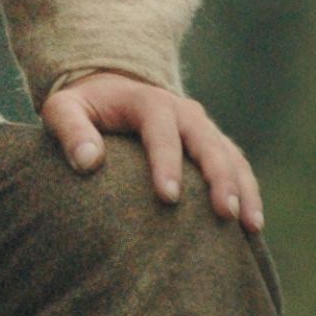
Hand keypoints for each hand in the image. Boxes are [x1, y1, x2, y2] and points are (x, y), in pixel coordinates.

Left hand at [40, 70, 264, 233]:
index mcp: (147, 101)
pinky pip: (237, 164)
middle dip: (219, 178)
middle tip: (225, 213)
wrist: (109, 90)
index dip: (166, 163)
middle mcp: (183, 111)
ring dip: (243, 187)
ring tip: (250, 225)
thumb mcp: (63, 109)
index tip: (168, 197)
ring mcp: (201, 127)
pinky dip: (248, 189)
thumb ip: (70, 130)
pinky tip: (253, 224)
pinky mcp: (212, 142)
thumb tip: (88, 162)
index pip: (161, 130)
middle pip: (208, 142)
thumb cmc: (83, 107)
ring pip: (230, 154)